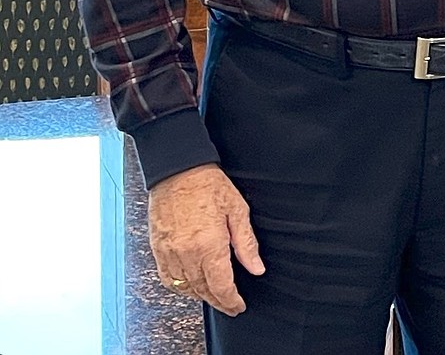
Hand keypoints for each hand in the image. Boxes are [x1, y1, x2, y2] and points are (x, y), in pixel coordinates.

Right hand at [148, 163, 264, 315]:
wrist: (178, 170)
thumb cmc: (209, 184)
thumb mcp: (237, 210)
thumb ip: (246, 243)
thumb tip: (256, 267)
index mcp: (209, 245)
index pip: (221, 285)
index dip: (231, 300)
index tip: (238, 305)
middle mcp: (187, 253)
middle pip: (203, 290)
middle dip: (218, 301)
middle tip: (230, 305)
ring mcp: (169, 253)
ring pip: (185, 288)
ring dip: (200, 295)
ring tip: (214, 295)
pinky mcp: (157, 249)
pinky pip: (167, 279)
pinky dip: (180, 287)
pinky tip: (190, 284)